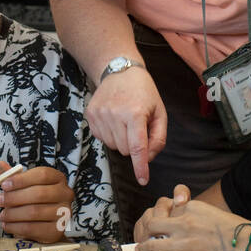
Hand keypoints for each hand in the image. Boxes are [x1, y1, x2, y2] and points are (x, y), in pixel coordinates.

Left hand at [0, 160, 73, 242]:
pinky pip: (32, 228)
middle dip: (14, 198)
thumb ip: (12, 176)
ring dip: (13, 214)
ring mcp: (64, 213)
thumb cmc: (34, 200)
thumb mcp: (23, 185)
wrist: (44, 224)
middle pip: (39, 193)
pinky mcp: (56, 231)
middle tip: (0, 201)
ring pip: (34, 212)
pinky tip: (7, 225)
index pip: (42, 175)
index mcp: (58, 178)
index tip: (4, 185)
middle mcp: (65, 194)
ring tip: (2, 215)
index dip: (21, 180)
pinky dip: (16, 227)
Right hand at [84, 65, 166, 185]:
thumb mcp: (160, 112)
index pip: (137, 147)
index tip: (143, 180)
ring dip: (121, 140)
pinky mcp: (90, 114)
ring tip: (125, 121)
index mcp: (136, 113)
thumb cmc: (144, 93)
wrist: (119, 70)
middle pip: (125, 150)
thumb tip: (148, 159)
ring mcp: (100, 114)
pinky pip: (101, 138)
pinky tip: (114, 119)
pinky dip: (110, 134)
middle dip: (133, 146)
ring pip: (112, 146)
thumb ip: (158, 138)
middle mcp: (115, 114)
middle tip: (137, 128)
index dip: (140, 166)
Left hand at [133, 184, 244, 250]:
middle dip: (143, 233)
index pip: (160, 210)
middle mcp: (184, 224)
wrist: (246, 245)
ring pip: (151, 246)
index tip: (152, 225)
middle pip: (150, 226)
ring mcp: (184, 243)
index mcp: (188, 209)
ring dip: (142, 250)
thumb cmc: (228, 228)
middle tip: (142, 238)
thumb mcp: (205, 209)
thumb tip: (169, 214)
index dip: (153, 218)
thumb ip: (185, 209)